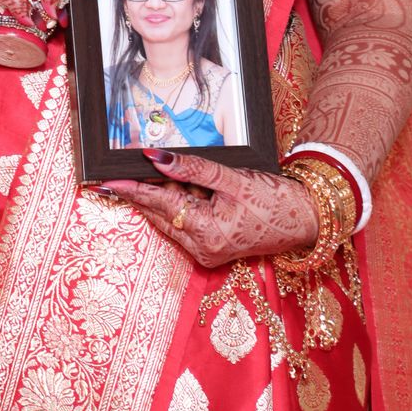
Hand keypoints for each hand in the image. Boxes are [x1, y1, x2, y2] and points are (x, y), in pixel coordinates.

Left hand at [102, 149, 318, 268]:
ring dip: (166, 196)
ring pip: (171, 219)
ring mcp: (207, 252)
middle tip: (123, 169)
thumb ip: (192, 168)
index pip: (159, 205)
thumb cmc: (274, 199)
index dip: (132, 190)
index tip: (107, 182)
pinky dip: (180, 205)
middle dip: (146, 190)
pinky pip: (184, 224)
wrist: (305, 220)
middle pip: (161, 213)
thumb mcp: (232, 178)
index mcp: (206, 233)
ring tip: (164, 173)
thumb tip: (155, 158)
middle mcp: (202, 249)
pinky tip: (184, 189)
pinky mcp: (213, 248)